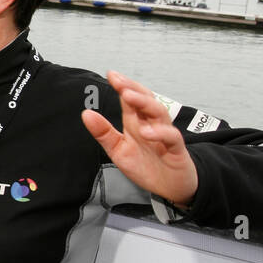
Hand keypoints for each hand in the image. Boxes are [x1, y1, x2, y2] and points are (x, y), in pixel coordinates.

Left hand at [80, 71, 198, 207]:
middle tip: (119, 81)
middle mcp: (151, 124)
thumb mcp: (118, 150)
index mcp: (136, 123)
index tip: (111, 74)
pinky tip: (147, 131)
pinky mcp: (176, 149)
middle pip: (145, 100)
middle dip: (132, 88)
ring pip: (159, 113)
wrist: (170, 187)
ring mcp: (165, 135)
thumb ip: (103, 133)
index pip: (130, 100)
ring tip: (129, 97)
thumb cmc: (146, 166)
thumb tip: (86, 113)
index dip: (122, 86)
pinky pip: (171, 137)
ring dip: (144, 104)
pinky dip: (160, 133)